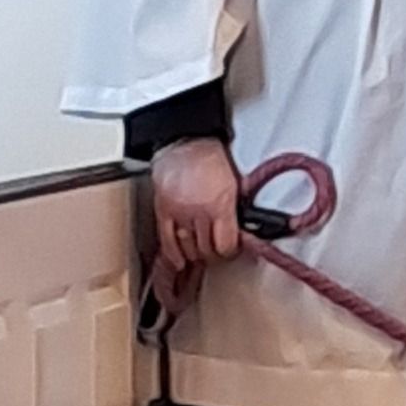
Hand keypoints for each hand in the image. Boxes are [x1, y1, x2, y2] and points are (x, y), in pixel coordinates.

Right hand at [151, 138, 240, 271]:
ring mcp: (178, 213)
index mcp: (221, 204)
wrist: (186, 144)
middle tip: (217, 252)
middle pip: (206, 249)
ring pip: (187, 248)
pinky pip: (167, 240)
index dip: (230, 252)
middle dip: (214, 254)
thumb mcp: (236, 185)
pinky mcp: (162, 211)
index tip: (231, 250)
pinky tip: (180, 261)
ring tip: (202, 253)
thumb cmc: (212, 161)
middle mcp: (199, 212)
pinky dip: (174, 254)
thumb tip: (242, 233)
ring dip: (196, 254)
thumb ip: (236, 211)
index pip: (225, 244)